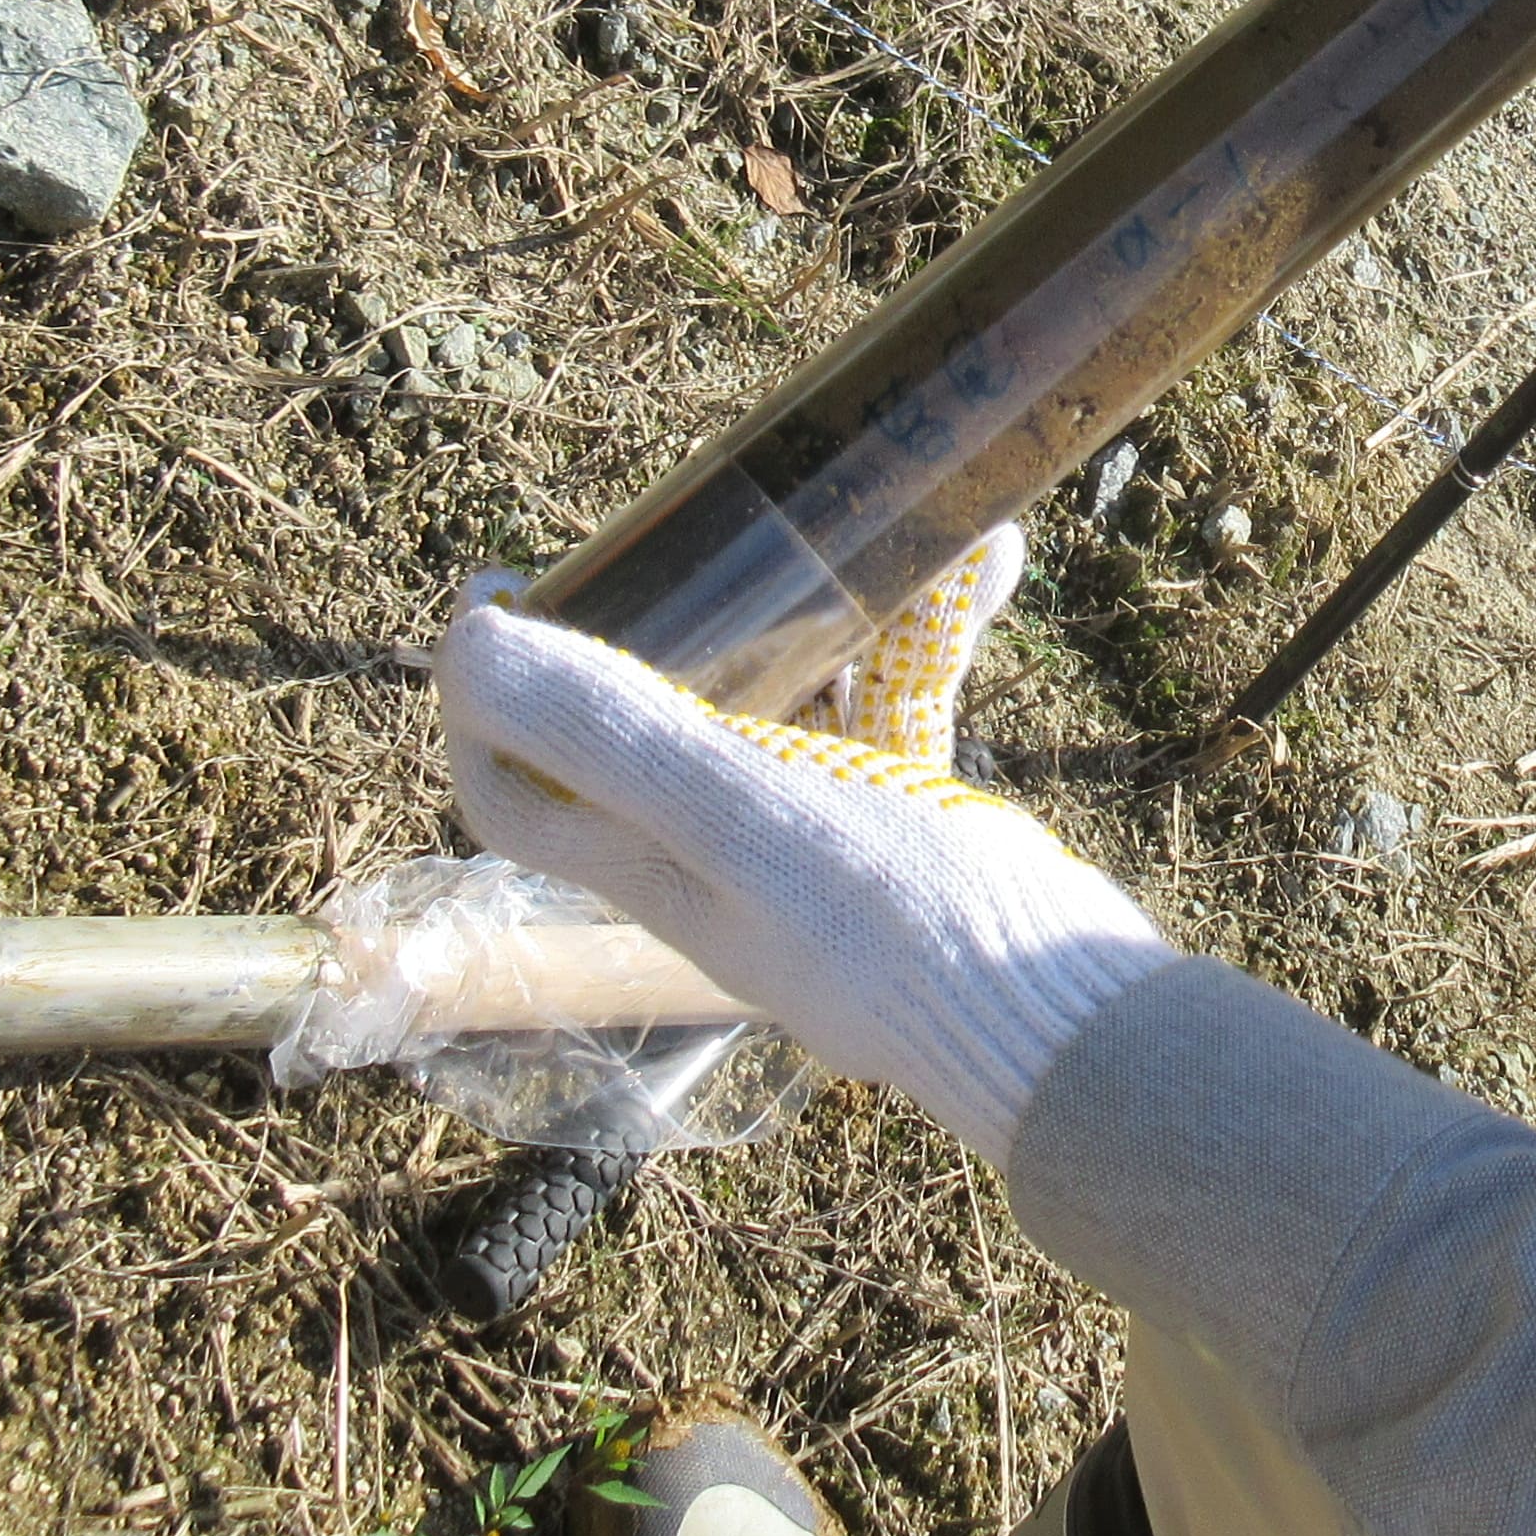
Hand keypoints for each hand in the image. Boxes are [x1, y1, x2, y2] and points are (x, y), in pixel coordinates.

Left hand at [437, 524, 1172, 1163]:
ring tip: (839, 516)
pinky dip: (928, 634)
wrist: (1064, 1019)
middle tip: (663, 539)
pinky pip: (897, 708)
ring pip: (782, 706)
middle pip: (639, 738)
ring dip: (808, 608)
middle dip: (642, 629)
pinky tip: (982, 559)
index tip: (500, 588)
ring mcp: (822, 850)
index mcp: (659, 871)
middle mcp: (724, 866)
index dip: (484, 704)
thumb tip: (471, 646)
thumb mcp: (737, 812)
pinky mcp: (913, 829)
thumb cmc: (893, 920)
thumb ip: (610, 735)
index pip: (520, 795)